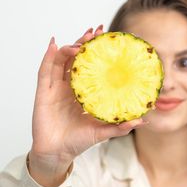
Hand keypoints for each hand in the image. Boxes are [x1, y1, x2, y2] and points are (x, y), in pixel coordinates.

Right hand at [29, 25, 146, 186]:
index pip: (90, 67)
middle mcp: (69, 87)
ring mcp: (55, 88)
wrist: (57, 154)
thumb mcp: (102, 131)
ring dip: (69, 48)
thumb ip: (119, 126)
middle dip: (84, 44)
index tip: (107, 39)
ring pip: (60, 61)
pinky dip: (48, 57)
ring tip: (80, 42)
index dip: (97, 53)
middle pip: (75, 60)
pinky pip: (44, 72)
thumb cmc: (78, 142)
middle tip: (94, 32)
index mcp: (83, 93)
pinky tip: (54, 45)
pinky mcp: (43, 93)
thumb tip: (142, 120)